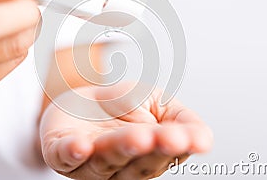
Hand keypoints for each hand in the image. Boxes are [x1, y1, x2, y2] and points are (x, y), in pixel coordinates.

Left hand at [40, 83, 212, 178]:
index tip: (192, 138)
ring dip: (120, 150)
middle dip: (151, 150)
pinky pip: (65, 156)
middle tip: (166, 137)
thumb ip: (183, 122)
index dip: (177, 146)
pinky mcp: (61, 152)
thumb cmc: (125, 107)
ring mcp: (89, 161)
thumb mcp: (160, 105)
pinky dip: (72, 152)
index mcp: (147, 158)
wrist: (86, 99)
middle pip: (136, 163)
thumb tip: (205, 140)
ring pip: (105, 160)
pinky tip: (80, 146)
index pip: (164, 155)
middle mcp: (120, 166)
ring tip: (135, 136)